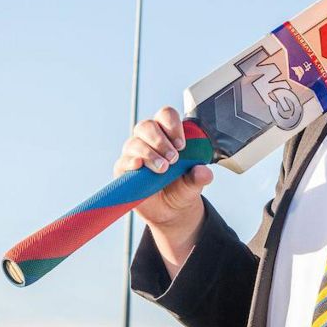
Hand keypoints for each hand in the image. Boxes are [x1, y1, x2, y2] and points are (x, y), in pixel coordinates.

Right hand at [115, 106, 212, 273]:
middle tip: (174, 158)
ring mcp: (134, 153)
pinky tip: (139, 165)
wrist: (171, 211)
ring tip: (163, 168)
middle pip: (147, 125)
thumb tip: (203, 172)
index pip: (166, 115)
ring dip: (149, 153)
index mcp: (168, 134)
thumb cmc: (183, 188)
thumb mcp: (195, 183)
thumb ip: (200, 176)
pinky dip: (131, 161)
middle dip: (160, 140)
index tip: (182, 145)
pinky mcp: (124, 169)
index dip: (172, 125)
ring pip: (135, 142)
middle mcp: (148, 139)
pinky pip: (123, 161)